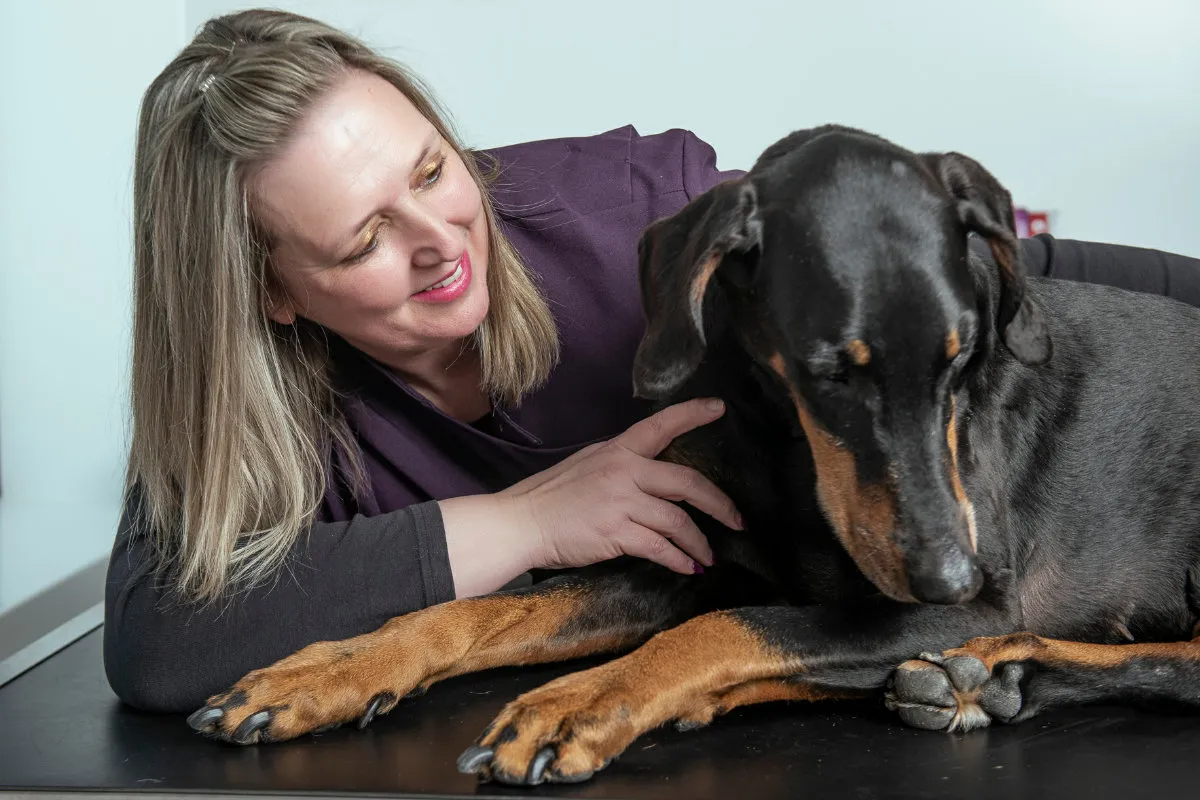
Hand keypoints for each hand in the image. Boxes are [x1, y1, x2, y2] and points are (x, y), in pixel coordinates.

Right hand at [501, 397, 743, 575]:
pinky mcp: (615, 532)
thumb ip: (622, 467)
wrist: (521, 522)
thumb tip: (655, 480)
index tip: (718, 408)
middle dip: (718, 503)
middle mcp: (624, 470)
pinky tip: (688, 568)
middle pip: (687, 482)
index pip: (661, 426)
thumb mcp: (587, 465)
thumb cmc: (551, 496)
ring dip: (699, 543)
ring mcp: (620, 501)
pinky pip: (660, 547)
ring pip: (678, 520)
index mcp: (618, 450)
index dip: (692, 414)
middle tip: (737, 520)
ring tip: (708, 556)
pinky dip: (679, 560)